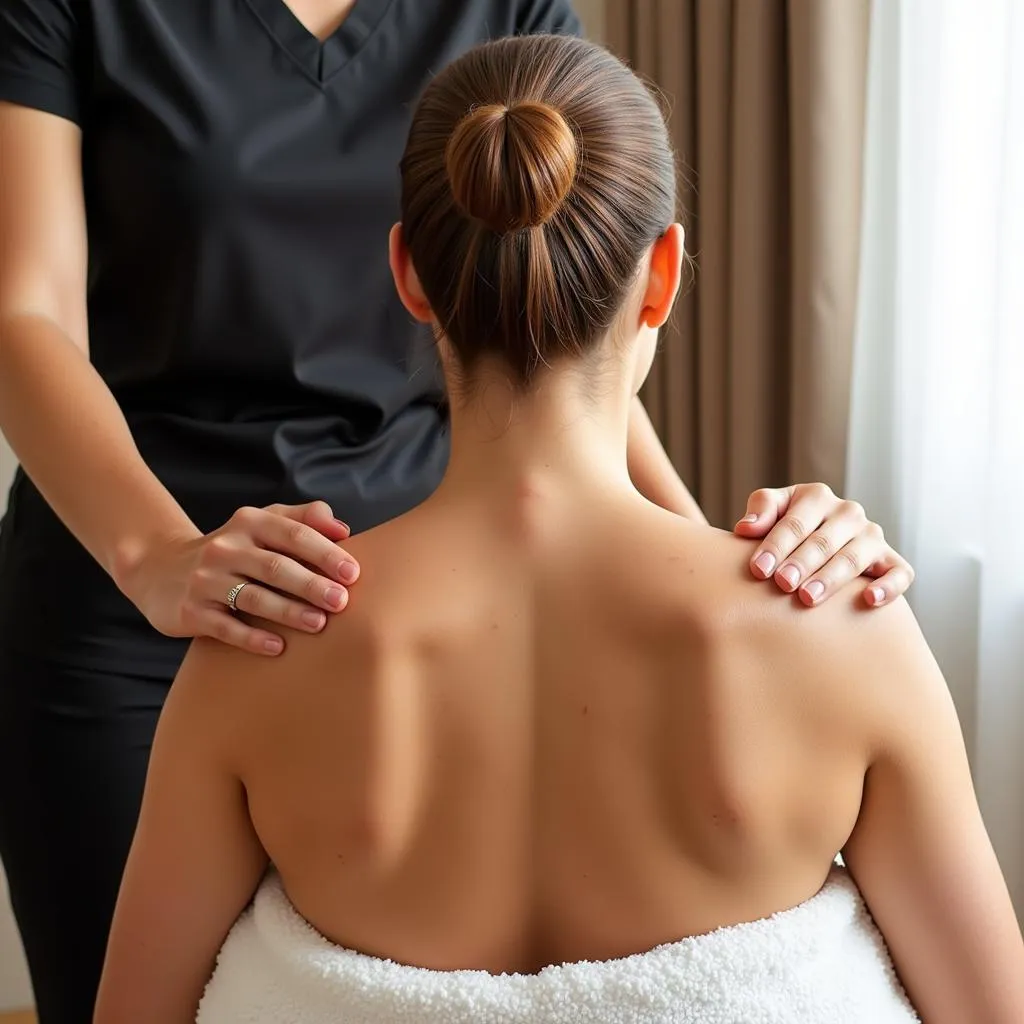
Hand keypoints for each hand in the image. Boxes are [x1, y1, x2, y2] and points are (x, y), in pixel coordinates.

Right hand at [121, 501, 358, 654]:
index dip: (325, 553)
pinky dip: (252, 638)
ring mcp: (205, 580)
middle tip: (342, 601)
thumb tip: (343, 530)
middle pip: (276, 566)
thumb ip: (303, 519)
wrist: (161, 570)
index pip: (293, 534)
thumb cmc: (234, 549)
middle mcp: (225, 547)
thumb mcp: (262, 524)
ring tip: (319, 624)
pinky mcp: (191, 610)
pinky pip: (225, 627)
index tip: (353, 573)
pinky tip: (279, 647)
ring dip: (289, 611)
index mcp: (249, 522)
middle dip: (312, 584)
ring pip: (253, 597)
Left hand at [733, 483, 913, 607]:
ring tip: (808, 597)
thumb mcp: (773, 510)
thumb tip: (745, 528)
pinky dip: (888, 586)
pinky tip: (869, 600)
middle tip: (783, 584)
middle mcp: (849, 513)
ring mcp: (872, 537)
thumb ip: (761, 511)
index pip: (795, 522)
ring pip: (855, 558)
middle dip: (802, 563)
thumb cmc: (786, 527)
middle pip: (824, 541)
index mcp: (817, 497)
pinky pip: (899, 573)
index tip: (759, 569)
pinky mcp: (892, 561)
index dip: (776, 545)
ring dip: (831, 578)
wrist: (813, 543)